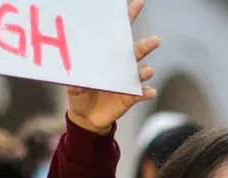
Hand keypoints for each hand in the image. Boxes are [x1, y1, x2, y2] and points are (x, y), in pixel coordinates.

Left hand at [65, 0, 159, 134]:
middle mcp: (122, 65)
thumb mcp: (73, 83)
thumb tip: (73, 70)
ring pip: (141, 72)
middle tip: (155, 40)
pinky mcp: (131, 97)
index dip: (129, 18)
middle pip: (136, 51)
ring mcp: (128, 81)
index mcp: (108, 55)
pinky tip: (149, 92)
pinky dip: (146, 92)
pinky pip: (141, 94)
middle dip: (146, 45)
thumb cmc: (80, 92)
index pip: (120, 33)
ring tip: (148, 70)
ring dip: (146, 70)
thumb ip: (75, 76)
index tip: (138, 4)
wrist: (86, 116)